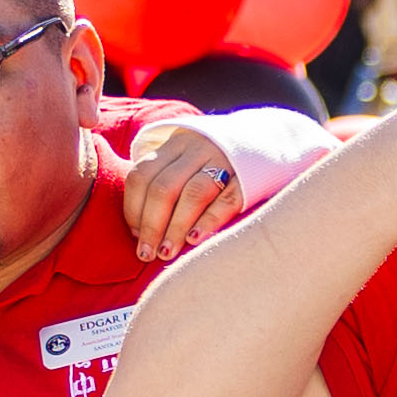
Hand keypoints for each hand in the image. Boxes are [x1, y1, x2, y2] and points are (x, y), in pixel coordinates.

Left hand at [125, 120, 248, 255]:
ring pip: (193, 194)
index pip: (142, 175)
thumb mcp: (185, 161)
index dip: (133, 208)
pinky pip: (225, 201)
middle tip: (147, 254)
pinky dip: (208, 221)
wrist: (263, 142)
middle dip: (152, 225)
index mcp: (175, 144)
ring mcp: (224, 161)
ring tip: (167, 252)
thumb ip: (161, 184)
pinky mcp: (247, 178)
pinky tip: (194, 240)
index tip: (136, 236)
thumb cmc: (212, 166)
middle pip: (164, 188)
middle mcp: (197, 149)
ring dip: (176, 227)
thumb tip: (138, 232)